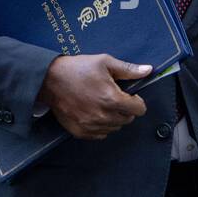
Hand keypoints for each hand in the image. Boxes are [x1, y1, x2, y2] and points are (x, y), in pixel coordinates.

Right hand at [35, 54, 149, 139]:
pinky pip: (101, 134)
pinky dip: (102, 126)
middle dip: (125, 109)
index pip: (139, 110)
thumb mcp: (104, 62)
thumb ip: (128, 69)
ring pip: (115, 127)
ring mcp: (91, 125)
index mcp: (112, 99)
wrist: (49, 80)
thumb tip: (148, 70)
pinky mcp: (81, 132)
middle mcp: (103, 116)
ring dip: (114, 118)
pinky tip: (94, 113)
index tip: (130, 95)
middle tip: (114, 97)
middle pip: (127, 119)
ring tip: (103, 104)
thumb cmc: (77, 68)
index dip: (137, 101)